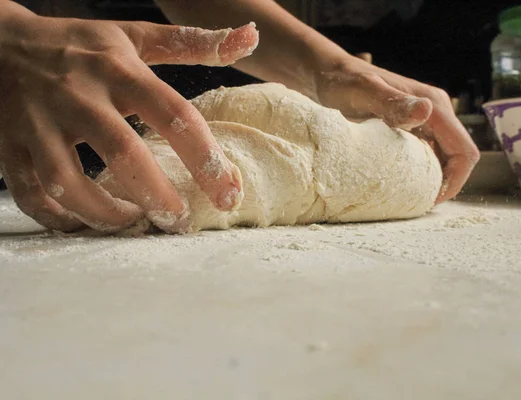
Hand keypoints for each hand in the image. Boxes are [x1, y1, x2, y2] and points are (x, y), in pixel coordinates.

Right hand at [0, 2, 257, 232]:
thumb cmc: (80, 46)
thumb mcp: (135, 36)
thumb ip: (194, 42)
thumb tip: (251, 37)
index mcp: (119, 71)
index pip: (173, 114)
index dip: (206, 157)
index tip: (229, 193)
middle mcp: (79, 96)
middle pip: (123, 152)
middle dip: (157, 196)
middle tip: (180, 223)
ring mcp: (38, 123)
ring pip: (67, 181)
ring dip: (104, 213)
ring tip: (134, 223)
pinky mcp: (9, 146)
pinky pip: (29, 193)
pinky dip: (58, 218)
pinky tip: (85, 224)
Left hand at [315, 56, 479, 202]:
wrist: (329, 73)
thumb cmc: (342, 83)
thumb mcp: (363, 93)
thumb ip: (392, 102)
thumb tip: (425, 111)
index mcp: (433, 105)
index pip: (463, 150)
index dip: (455, 180)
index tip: (432, 199)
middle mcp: (435, 110)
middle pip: (458, 155)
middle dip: (447, 182)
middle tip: (420, 203)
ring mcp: (425, 117)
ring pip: (445, 154)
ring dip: (436, 177)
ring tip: (413, 196)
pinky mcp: (413, 123)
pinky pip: (429, 151)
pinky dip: (423, 169)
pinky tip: (404, 180)